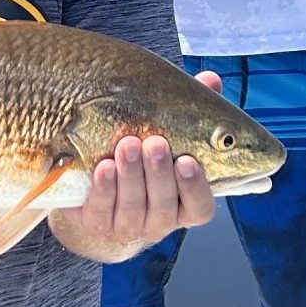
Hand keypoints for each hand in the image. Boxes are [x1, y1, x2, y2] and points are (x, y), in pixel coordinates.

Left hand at [77, 68, 223, 249]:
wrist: (95, 197)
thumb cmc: (142, 161)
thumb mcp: (168, 137)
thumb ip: (193, 111)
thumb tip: (210, 80)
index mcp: (182, 205)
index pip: (199, 207)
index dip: (195, 187)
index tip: (187, 160)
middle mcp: (158, 221)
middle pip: (163, 205)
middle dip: (159, 173)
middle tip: (155, 143)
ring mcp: (127, 226)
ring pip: (133, 206)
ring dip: (131, 175)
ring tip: (127, 145)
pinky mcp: (97, 223)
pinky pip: (101, 209)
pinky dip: (104, 187)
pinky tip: (104, 166)